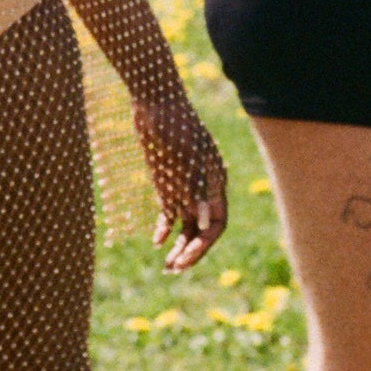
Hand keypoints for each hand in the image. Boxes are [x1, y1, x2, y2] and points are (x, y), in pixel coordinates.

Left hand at [133, 92, 227, 271]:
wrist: (153, 101)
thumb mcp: (184, 155)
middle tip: (173, 269)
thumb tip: (204, 221)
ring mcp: (184, 186)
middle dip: (191, 251)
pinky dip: (165, 229)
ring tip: (167, 265)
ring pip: (187, 225)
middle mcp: (203, 188)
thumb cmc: (172, 124)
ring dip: (179, 245)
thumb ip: (194, 187)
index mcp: (215, 182)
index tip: (185, 259)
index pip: (216, 224)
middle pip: (203, 229)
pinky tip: (155, 242)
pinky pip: (170, 213)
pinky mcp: (167, 182)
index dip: (203, 245)